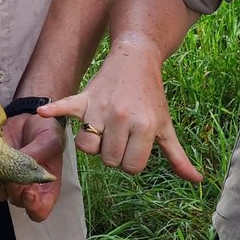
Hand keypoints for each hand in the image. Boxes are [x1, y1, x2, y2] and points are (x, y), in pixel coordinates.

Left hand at [1, 112, 65, 222]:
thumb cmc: (46, 132)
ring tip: (3, 160)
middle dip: (15, 188)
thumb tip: (19, 169)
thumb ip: (37, 155)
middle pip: (18, 201)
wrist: (28, 119)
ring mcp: (9, 182)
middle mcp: (27, 189)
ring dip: (0, 179)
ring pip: (1, 193)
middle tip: (14, 169)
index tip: (28, 192)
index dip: (33, 206)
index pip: (39, 210)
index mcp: (46, 188)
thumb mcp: (50, 139)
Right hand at [38, 41, 201, 182]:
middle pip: (109, 161)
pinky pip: (65, 107)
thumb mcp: (165, 126)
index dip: (132, 161)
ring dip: (93, 144)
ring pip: (87, 148)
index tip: (135, 147)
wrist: (137, 58)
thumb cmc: (151, 97)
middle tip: (121, 135)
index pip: (131, 167)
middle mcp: (122, 118)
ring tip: (103, 129)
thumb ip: (177, 156)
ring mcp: (101, 108)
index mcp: (144, 127)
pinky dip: (53, 111)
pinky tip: (42, 113)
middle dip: (114, 153)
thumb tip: (196, 180)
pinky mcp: (84, 98)